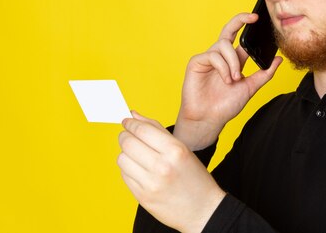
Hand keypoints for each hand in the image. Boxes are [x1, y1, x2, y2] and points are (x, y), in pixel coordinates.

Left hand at [118, 111, 225, 232]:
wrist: (203, 210)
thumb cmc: (195, 178)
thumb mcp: (182, 149)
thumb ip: (156, 129)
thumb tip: (133, 115)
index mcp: (175, 151)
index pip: (142, 130)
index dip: (130, 123)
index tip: (127, 122)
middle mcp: (162, 166)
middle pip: (128, 143)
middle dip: (124, 136)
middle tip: (127, 136)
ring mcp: (151, 184)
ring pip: (122, 158)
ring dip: (125, 153)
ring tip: (135, 154)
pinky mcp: (142, 197)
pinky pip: (124, 175)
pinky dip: (128, 168)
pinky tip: (138, 169)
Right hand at [174, 13, 282, 149]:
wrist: (210, 119)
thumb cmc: (226, 105)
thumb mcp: (250, 87)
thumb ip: (264, 74)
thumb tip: (278, 59)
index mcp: (232, 59)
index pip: (240, 37)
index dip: (247, 24)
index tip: (258, 18)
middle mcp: (220, 56)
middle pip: (228, 30)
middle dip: (240, 20)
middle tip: (252, 18)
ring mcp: (207, 58)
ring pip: (223, 45)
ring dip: (233, 62)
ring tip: (235, 79)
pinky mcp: (196, 62)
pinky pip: (212, 56)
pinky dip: (223, 67)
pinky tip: (226, 79)